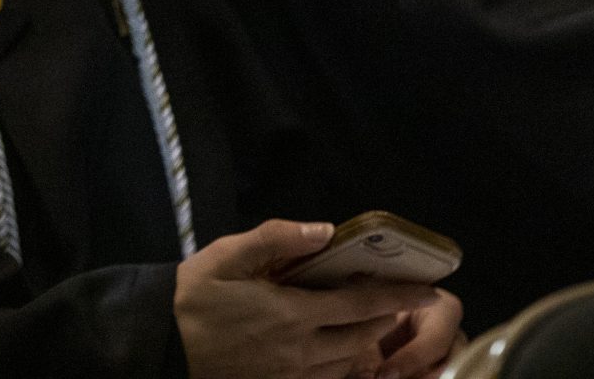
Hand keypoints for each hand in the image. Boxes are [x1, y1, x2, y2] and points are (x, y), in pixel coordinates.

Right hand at [175, 220, 444, 378]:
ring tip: (364, 324)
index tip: (429, 289)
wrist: (163, 346)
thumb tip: (323, 230)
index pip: (362, 304)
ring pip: (349, 363)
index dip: (399, 296)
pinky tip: (333, 350)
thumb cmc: (193, 298)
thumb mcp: (225, 257)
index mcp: (293, 314)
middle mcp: (303, 350)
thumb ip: (276, 239)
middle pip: (364, 338)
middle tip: (391, 301)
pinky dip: (342, 365)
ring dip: (364, 343)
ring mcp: (293, 375)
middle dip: (384, 319)